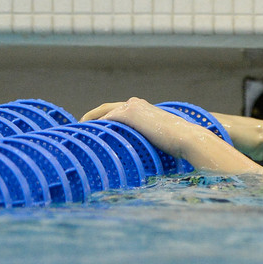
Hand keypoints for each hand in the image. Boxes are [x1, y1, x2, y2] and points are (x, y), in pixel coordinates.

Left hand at [82, 98, 262, 174]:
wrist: (186, 138)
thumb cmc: (180, 145)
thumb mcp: (160, 141)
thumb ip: (148, 142)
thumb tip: (143, 160)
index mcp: (143, 108)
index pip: (117, 109)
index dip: (103, 118)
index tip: (93, 129)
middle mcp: (135, 103)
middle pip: (104, 108)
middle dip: (90, 118)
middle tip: (78, 130)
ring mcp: (130, 106)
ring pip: (101, 112)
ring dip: (88, 123)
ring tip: (76, 135)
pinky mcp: (127, 113)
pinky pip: (104, 119)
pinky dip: (93, 126)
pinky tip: (85, 136)